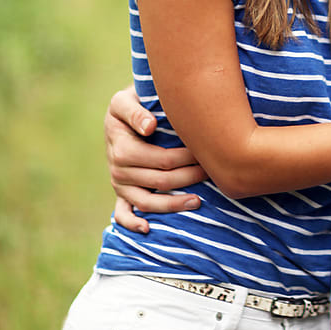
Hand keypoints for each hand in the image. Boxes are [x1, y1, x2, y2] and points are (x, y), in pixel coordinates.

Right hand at [105, 86, 205, 232]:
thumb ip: (135, 111)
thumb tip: (150, 127)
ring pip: (147, 202)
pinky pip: (122, 213)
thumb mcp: (124, 100)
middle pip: (160, 181)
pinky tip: (148, 229)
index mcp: (122, 148)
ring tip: (198, 201)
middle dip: (189, 178)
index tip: (205, 154)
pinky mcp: (120, 192)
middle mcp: (118, 169)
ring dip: (173, 204)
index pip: (161, 160)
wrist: (120, 114)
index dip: (186, 159)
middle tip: (211, 172)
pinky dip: (133, 224)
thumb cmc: (129, 104)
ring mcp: (119, 183)